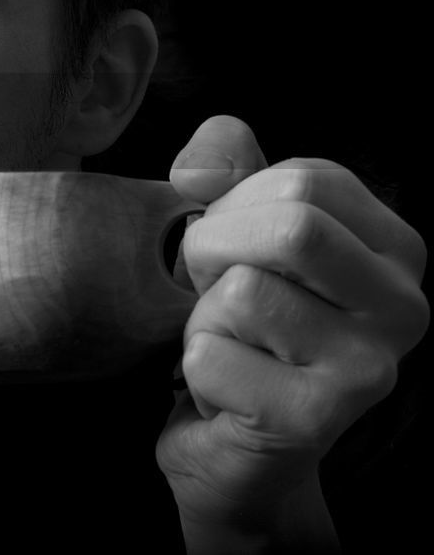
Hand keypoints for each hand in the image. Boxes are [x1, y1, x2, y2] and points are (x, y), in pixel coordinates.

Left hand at [156, 116, 428, 549]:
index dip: (238, 205)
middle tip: (215, 292)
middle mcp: (404, 307)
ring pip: (243, 292)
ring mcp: (368, 368)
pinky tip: (227, 393)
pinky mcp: (315, 420)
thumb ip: (228, 172)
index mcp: (396, 248)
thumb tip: (207, 151)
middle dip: (216, 249)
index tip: (240, 251)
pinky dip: (194, 369)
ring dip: (205, 317)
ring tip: (232, 347)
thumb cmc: (244, 328)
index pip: (302, 178)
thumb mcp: (239, 233)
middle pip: (290, 226)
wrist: (238, 449)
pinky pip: (211, 356)